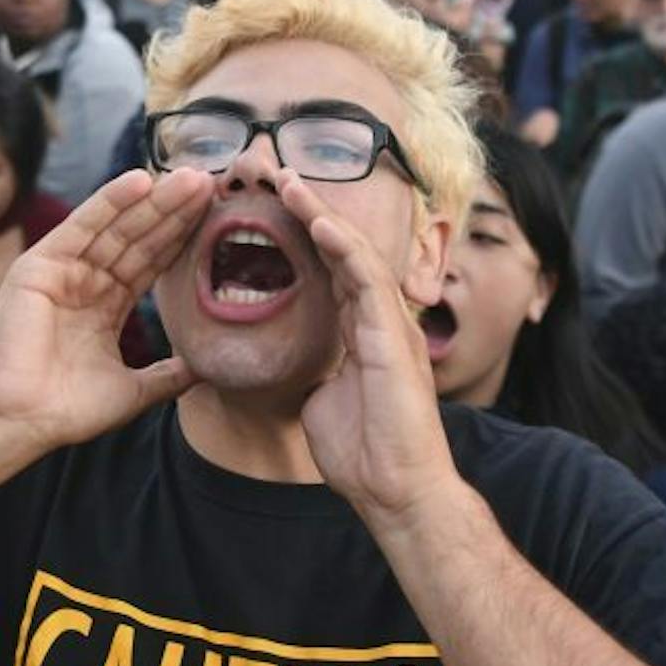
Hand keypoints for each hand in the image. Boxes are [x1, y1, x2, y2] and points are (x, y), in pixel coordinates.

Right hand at [0, 168, 209, 455]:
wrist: (17, 422)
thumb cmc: (65, 411)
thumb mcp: (131, 391)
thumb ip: (166, 377)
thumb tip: (203, 370)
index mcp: (106, 305)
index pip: (151, 261)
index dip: (182, 237)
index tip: (218, 214)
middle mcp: (86, 281)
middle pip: (138, 238)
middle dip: (174, 211)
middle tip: (210, 182)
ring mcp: (63, 270)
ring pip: (116, 227)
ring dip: (152, 200)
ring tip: (189, 177)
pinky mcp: (39, 265)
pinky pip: (81, 227)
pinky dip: (109, 202)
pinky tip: (140, 181)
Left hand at [277, 171, 459, 524]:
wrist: (394, 491)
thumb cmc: (364, 455)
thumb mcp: (323, 400)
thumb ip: (316, 372)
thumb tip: (300, 366)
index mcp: (365, 332)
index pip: (333, 268)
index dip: (306, 234)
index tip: (271, 206)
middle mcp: (382, 319)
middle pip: (345, 249)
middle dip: (311, 209)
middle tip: (275, 174)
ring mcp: (392, 324)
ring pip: (357, 252)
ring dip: (322, 214)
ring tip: (288, 182)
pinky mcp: (395, 337)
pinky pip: (368, 279)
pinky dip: (344, 246)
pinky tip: (319, 221)